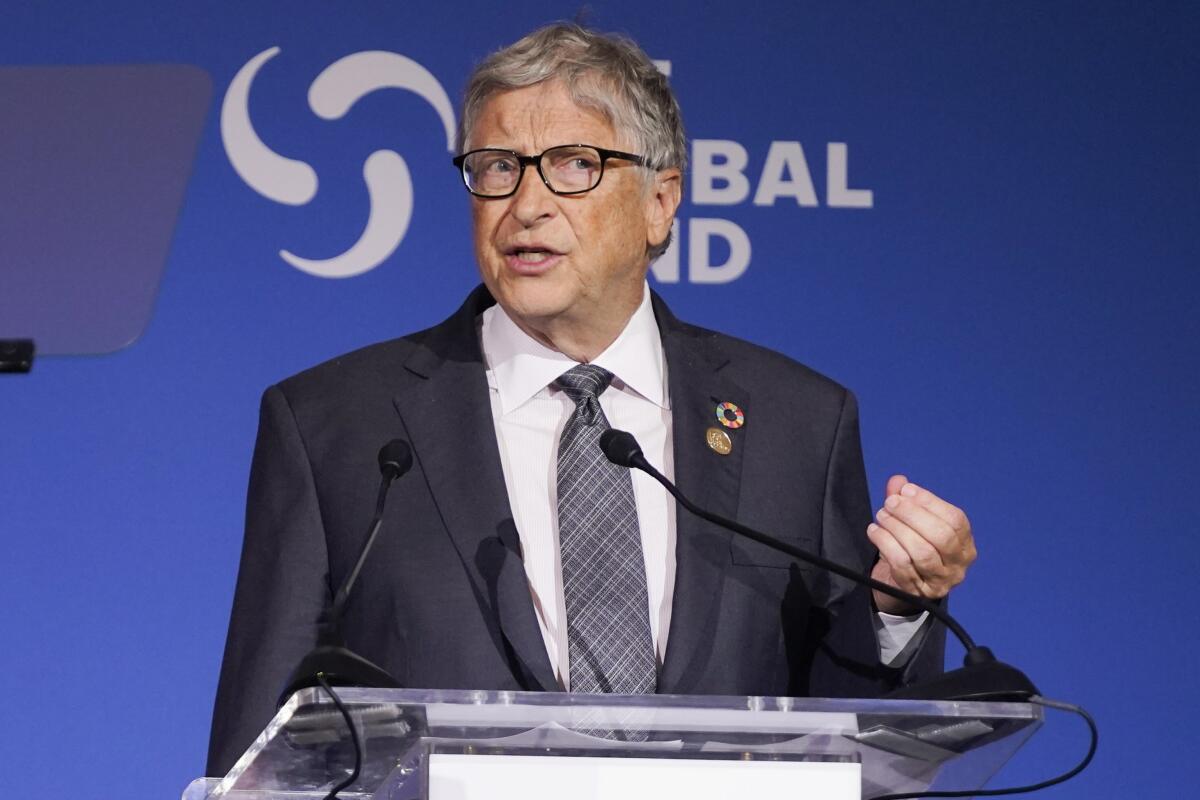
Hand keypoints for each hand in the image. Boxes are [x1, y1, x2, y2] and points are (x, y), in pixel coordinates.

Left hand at [868, 475, 975, 614]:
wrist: (899, 586)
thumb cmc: (910, 547)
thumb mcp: (910, 522)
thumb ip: (906, 500)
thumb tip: (898, 481)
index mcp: (965, 543)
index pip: (956, 520)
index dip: (930, 502)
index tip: (906, 490)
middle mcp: (959, 565)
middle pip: (942, 537)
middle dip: (913, 515)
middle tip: (890, 503)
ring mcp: (940, 582)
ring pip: (923, 553)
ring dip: (898, 529)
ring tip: (881, 516)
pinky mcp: (918, 593)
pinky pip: (902, 567)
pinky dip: (886, 545)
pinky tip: (874, 532)